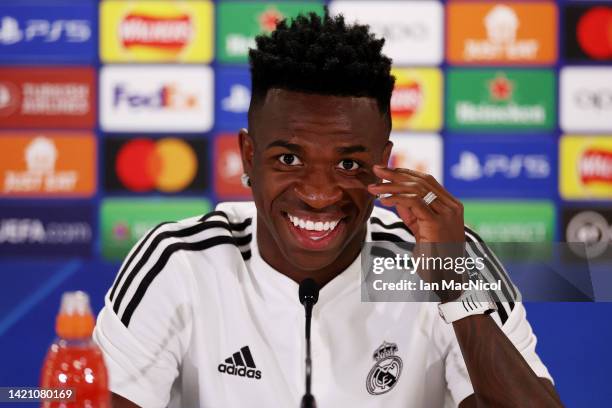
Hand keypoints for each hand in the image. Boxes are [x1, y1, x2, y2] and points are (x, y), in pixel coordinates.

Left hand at [367, 165, 466, 300]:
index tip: (386, 170)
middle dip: (396, 174)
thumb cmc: (434, 257)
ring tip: (374, 187)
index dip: (405, 172)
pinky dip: (396, 198)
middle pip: (421, 181)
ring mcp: (447, 214)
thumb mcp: (421, 229)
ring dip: (392, 186)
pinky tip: (383, 200)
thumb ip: (411, 212)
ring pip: (416, 189)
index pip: (427, 180)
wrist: (446, 279)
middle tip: (376, 169)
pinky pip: (414, 203)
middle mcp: (452, 207)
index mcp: (451, 205)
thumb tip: (394, 196)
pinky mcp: (437, 224)